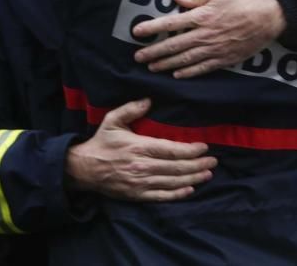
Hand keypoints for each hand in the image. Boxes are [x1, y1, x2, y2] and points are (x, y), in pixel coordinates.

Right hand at [65, 99, 216, 200]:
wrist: (83, 169)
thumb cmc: (101, 142)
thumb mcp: (112, 120)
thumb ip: (131, 109)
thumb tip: (149, 100)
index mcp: (139, 147)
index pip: (171, 150)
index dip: (190, 150)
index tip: (204, 147)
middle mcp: (142, 166)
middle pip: (176, 167)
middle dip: (197, 164)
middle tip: (213, 161)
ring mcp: (140, 182)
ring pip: (172, 181)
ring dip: (192, 178)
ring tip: (208, 173)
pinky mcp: (136, 194)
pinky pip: (160, 196)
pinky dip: (177, 194)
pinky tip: (190, 190)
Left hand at [132, 0, 285, 77]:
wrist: (270, 16)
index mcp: (203, 15)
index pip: (171, 23)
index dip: (152, 28)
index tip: (137, 31)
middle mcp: (205, 34)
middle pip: (174, 45)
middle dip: (154, 51)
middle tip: (138, 57)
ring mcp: (215, 49)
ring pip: (186, 59)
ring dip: (167, 64)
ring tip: (152, 67)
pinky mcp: (225, 59)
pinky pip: (203, 68)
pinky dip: (189, 73)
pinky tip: (177, 75)